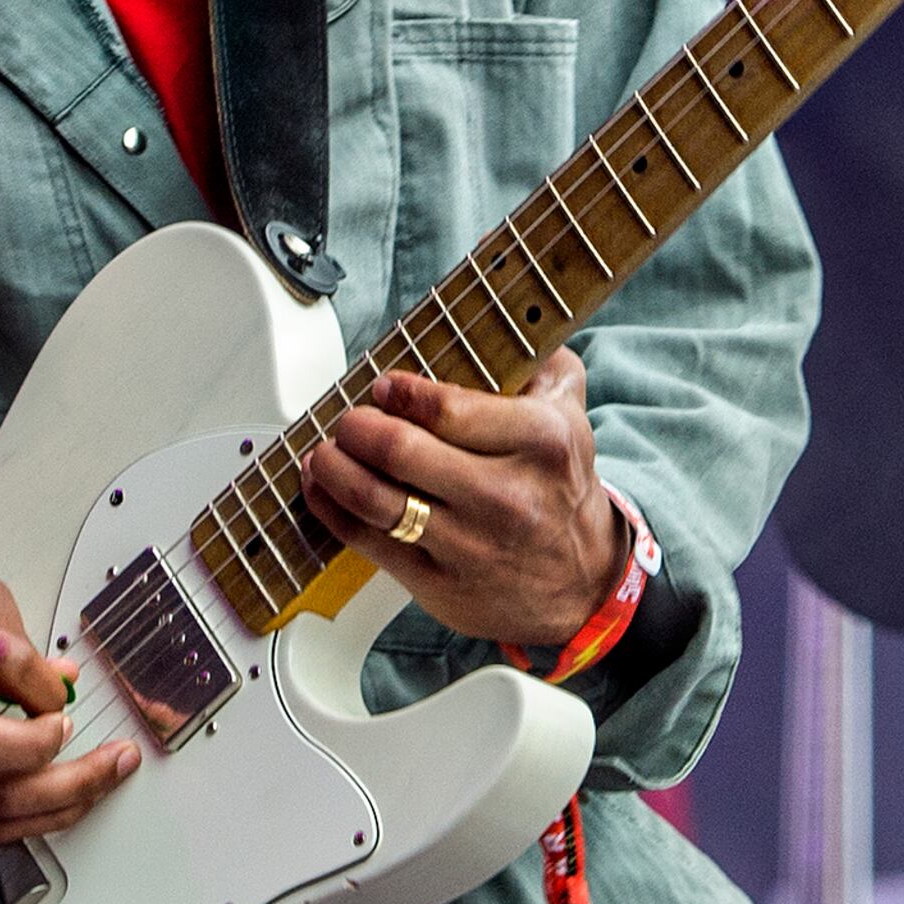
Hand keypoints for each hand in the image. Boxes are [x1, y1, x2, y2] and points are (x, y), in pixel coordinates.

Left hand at [301, 352, 624, 648]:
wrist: (579, 581)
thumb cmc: (559, 488)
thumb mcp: (571, 416)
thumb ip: (542, 363)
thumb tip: (503, 321)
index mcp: (541, 442)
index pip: (449, 409)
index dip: (402, 393)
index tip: (384, 386)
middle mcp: (507, 495)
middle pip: (401, 452)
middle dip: (357, 427)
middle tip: (350, 420)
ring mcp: (470, 544)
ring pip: (375, 498)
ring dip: (333, 467)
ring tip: (325, 452)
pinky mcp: (440, 583)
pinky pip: (367, 541)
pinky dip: (332, 509)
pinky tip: (323, 489)